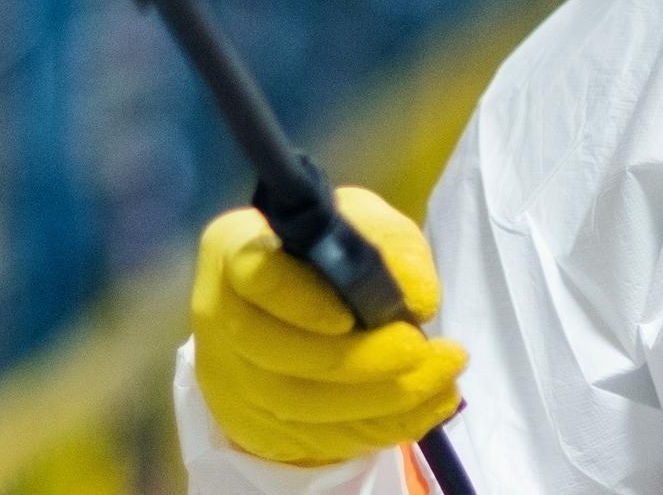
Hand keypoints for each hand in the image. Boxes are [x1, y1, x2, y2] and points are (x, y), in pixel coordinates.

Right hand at [189, 186, 466, 466]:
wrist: (304, 309)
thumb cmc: (332, 255)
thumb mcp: (364, 225)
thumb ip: (392, 246)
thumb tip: (417, 301)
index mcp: (235, 250)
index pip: (255, 277)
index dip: (302, 302)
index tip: (352, 315)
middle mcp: (220, 316)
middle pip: (276, 354)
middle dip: (359, 359)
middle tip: (420, 349)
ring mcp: (232, 376)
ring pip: (299, 405)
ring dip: (380, 399)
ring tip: (442, 377)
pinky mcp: (257, 423)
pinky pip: (319, 437)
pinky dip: (381, 425)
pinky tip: (428, 404)